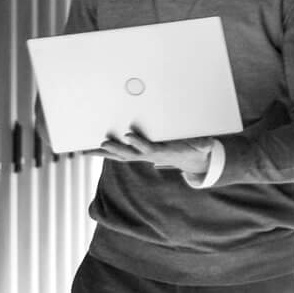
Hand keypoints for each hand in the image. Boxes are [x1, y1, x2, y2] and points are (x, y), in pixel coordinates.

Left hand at [98, 127, 214, 177]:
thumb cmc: (192, 148)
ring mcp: (139, 156)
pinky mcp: (134, 154)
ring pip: (119, 155)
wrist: (188, 158)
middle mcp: (147, 155)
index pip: (148, 148)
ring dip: (104, 152)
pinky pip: (116, 154)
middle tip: (104, 142)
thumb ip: (203, 144)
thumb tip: (207, 146)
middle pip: (129, 154)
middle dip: (117, 148)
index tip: (128, 134)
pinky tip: (88, 149)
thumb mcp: (201, 145)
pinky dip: (102, 152)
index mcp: (161, 151)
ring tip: (87, 149)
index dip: (138, 143)